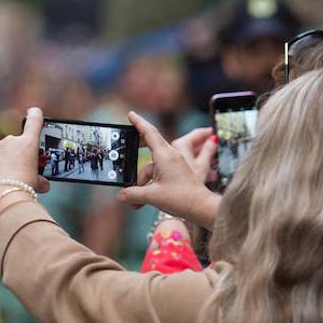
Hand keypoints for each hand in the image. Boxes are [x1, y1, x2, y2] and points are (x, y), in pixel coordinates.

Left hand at [0, 107, 48, 199]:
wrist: (5, 195)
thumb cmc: (25, 187)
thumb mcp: (38, 183)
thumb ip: (40, 180)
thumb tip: (43, 184)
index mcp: (28, 143)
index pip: (34, 121)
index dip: (35, 114)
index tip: (34, 111)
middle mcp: (11, 141)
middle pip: (15, 143)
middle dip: (17, 153)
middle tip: (19, 169)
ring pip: (0, 150)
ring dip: (3, 158)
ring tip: (6, 175)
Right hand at [118, 112, 220, 228]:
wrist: (201, 207)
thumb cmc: (181, 198)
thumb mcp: (152, 196)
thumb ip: (133, 194)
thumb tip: (121, 196)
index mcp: (165, 155)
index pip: (150, 133)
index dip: (139, 123)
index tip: (131, 114)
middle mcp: (171, 157)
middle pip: (151, 146)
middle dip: (139, 148)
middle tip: (128, 146)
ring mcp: (176, 165)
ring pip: (152, 167)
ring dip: (142, 183)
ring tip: (135, 202)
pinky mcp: (178, 174)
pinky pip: (159, 175)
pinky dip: (150, 186)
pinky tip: (141, 202)